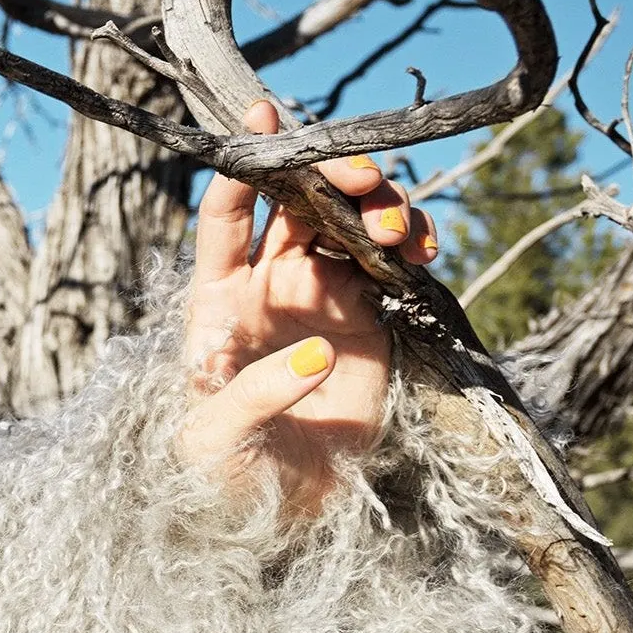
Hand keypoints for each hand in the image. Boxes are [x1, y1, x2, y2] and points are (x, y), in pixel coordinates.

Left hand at [175, 99, 440, 516]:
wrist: (273, 514)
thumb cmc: (220, 474)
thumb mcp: (214, 439)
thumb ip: (254, 394)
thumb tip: (315, 352)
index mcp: (217, 298)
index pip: (225, 215)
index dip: (243, 163)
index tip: (263, 117)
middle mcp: (270, 285)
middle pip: (300, 202)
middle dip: (330, 175)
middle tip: (359, 181)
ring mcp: (323, 298)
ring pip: (351, 223)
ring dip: (376, 208)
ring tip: (392, 232)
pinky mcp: (371, 321)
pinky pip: (393, 263)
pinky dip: (410, 244)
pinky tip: (418, 250)